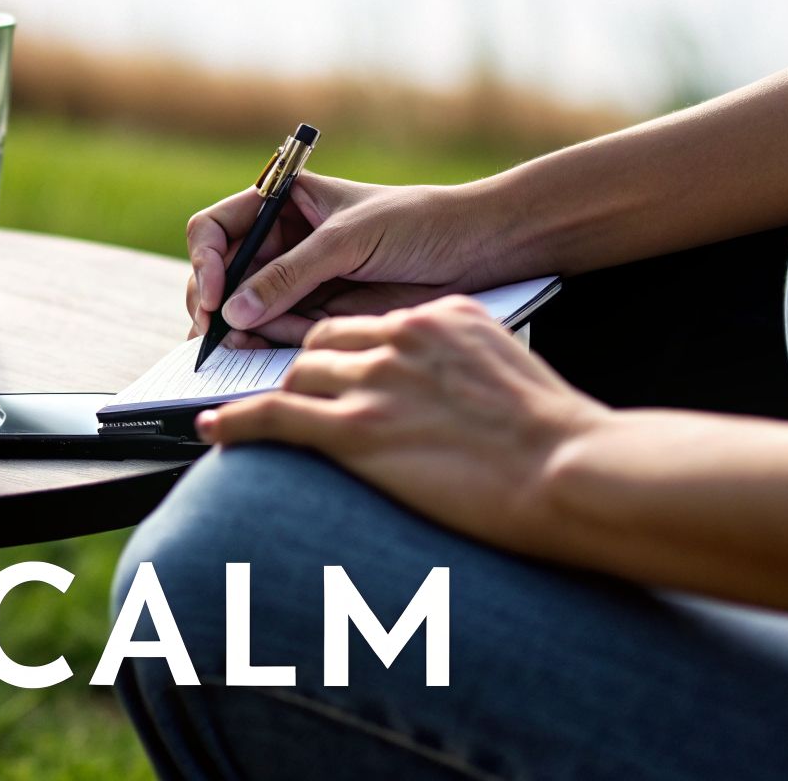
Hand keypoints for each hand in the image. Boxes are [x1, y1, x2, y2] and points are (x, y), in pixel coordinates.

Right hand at [185, 173, 503, 344]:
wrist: (476, 250)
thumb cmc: (416, 222)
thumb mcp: (346, 240)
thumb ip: (289, 276)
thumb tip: (233, 311)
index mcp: (282, 204)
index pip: (216, 228)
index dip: (205, 260)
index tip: (212, 293)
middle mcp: (282, 242)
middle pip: (221, 276)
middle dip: (213, 304)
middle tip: (215, 334)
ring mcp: (298, 280)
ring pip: (244, 310)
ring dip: (236, 331)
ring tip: (238, 351)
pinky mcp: (319, 314)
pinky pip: (277, 332)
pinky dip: (266, 345)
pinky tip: (267, 353)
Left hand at [195, 296, 608, 552]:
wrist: (573, 470)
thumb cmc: (560, 439)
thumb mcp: (510, 373)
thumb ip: (465, 365)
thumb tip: (447, 390)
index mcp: (441, 316)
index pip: (369, 323)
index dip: (344, 351)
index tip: (334, 371)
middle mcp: (402, 335)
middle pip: (324, 343)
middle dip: (307, 371)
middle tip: (299, 400)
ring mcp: (377, 380)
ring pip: (298, 375)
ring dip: (281, 400)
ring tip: (261, 424)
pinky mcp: (357, 428)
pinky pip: (273, 416)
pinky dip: (237, 422)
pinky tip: (214, 430)